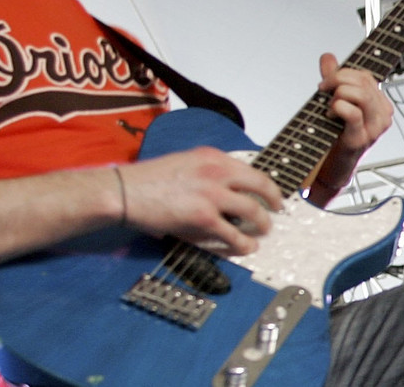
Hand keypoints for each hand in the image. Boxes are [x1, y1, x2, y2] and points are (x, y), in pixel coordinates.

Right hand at [116, 148, 283, 255]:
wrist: (126, 191)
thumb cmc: (148, 180)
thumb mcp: (184, 163)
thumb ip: (207, 172)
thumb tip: (226, 191)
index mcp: (212, 156)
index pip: (250, 169)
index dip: (265, 183)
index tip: (270, 192)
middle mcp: (218, 171)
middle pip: (260, 185)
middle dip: (273, 199)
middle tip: (277, 210)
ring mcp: (213, 194)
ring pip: (252, 210)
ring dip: (262, 223)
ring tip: (263, 232)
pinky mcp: (204, 217)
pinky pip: (233, 234)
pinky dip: (244, 243)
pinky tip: (247, 248)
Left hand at [312, 52, 393, 189]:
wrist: (333, 166)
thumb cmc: (337, 135)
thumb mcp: (336, 101)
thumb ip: (333, 78)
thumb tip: (328, 57)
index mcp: (381, 104)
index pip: (366, 76)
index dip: (344, 73)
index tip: (327, 81)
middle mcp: (383, 116)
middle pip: (363, 81)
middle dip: (337, 80)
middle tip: (323, 90)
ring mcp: (374, 128)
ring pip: (359, 94)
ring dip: (337, 95)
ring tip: (330, 106)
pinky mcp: (361, 139)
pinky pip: (351, 112)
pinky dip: (336, 108)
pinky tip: (330, 115)